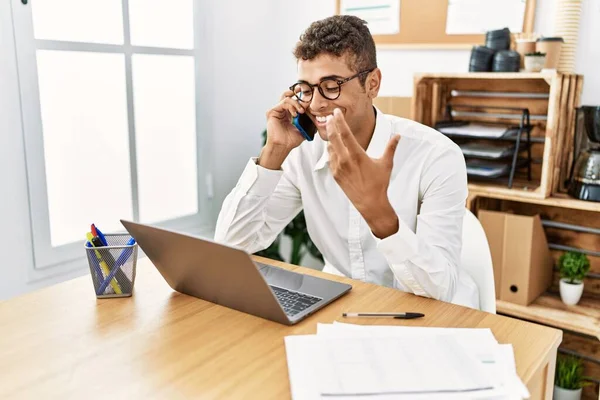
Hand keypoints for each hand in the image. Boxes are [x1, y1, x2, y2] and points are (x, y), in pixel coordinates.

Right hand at [260, 90, 306, 169]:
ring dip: (296, 103)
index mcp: (288, 113)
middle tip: (305, 92)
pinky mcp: (272, 112)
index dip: (301, 96)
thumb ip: (308, 122)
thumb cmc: (290, 140)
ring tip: (301, 111)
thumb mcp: (303, 129)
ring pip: (287, 98)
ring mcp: (276, 111)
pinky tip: (295, 114)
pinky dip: (291, 106)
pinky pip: (283, 103)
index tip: (309, 94)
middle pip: (288, 95)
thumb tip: (318, 117)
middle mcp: (281, 110)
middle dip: (297, 91)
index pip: (294, 100)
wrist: (283, 147)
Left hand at [327, 108, 400, 238]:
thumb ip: (391, 147)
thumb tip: (398, 135)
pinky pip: (330, 158)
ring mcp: (338, 168)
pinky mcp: (335, 175)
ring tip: (333, 130)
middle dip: (331, 125)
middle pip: (333, 138)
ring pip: (330, 148)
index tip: (336, 112)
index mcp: (357, 155)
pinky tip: (334, 147)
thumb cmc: (379, 183)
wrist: (370, 203)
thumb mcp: (386, 164)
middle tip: (331, 117)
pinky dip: (331, 151)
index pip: (345, 133)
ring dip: (331, 138)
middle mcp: (345, 160)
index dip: (339, 121)